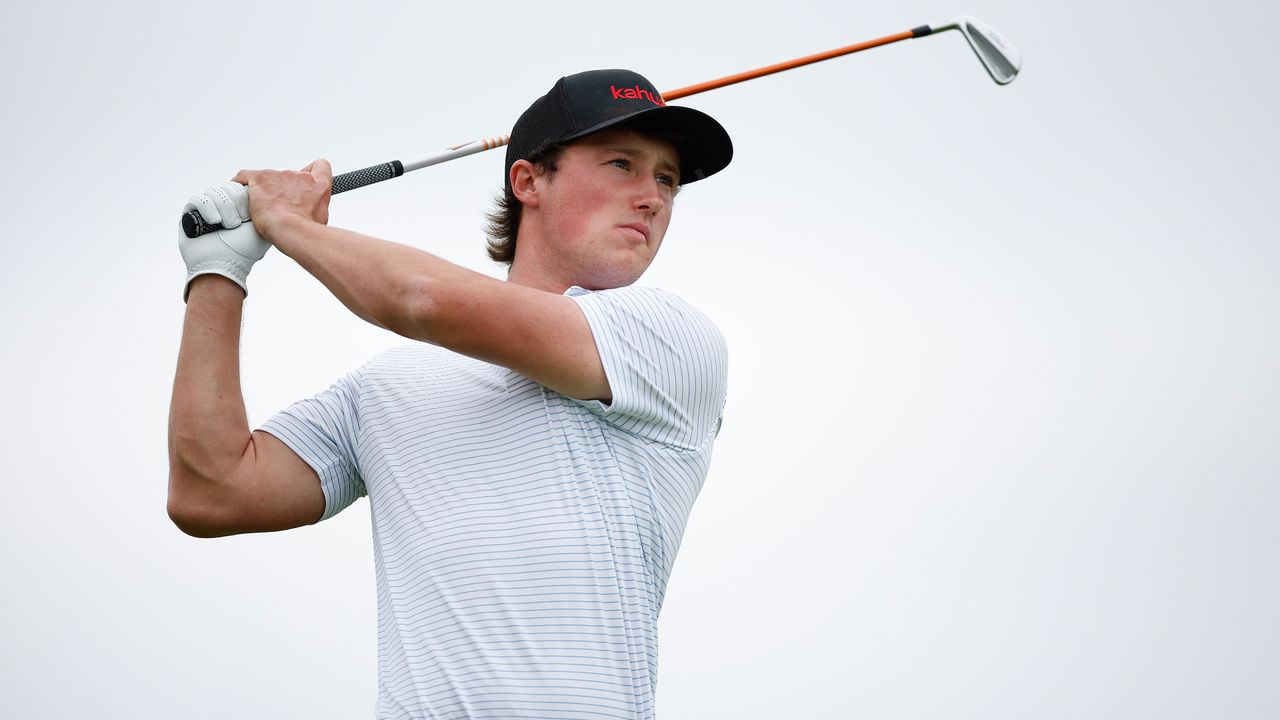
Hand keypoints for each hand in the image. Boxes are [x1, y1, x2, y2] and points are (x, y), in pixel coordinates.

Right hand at [178, 182, 269, 301]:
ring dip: (223, 208)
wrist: (223, 264)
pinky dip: (208, 209)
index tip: (248, 217)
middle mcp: (223, 205)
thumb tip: (268, 190)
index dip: (244, 197)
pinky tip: (214, 222)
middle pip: (227, 186)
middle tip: (237, 223)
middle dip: (234, 204)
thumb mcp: (261, 226)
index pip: (240, 186)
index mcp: (239, 206)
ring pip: (213, 191)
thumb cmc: (244, 249)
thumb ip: (265, 207)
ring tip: (226, 226)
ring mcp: (207, 208)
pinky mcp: (190, 213)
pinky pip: (198, 198)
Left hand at [232, 159, 331, 241]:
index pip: (319, 166)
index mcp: (318, 185)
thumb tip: (308, 214)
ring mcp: (279, 176)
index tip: (303, 182)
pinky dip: (241, 183)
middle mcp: (300, 177)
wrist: (291, 229)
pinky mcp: (261, 178)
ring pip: (269, 179)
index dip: (310, 173)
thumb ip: (313, 208)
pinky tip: (240, 192)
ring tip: (263, 209)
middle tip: (280, 206)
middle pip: (289, 177)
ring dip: (266, 191)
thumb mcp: (320, 218)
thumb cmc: (306, 229)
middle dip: (283, 189)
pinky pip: (245, 176)